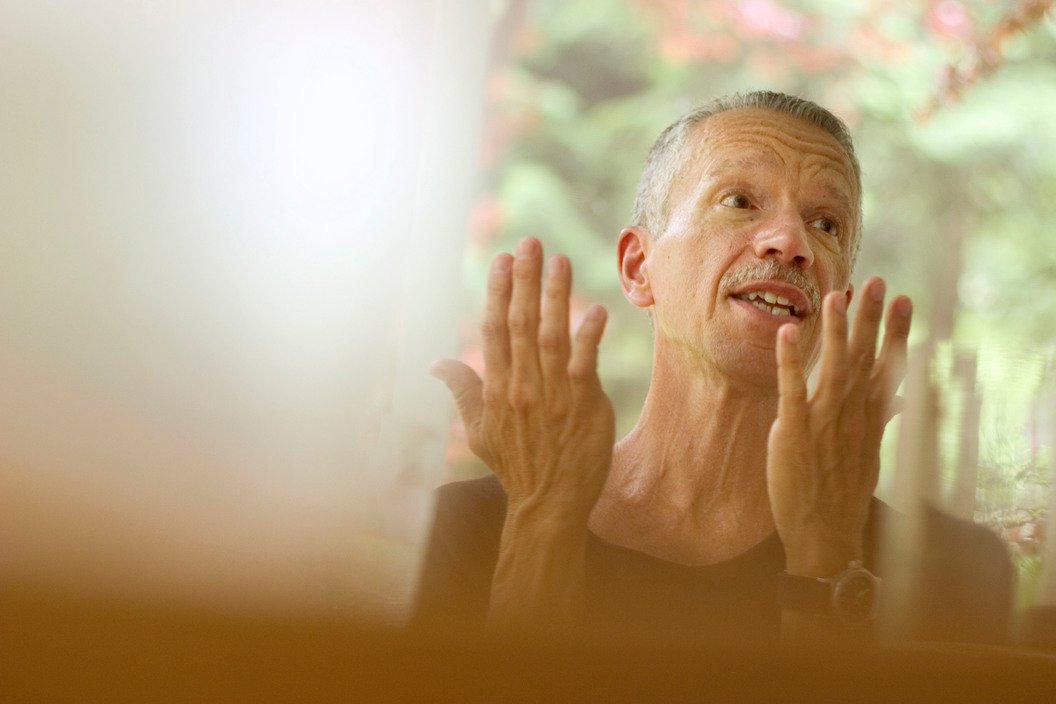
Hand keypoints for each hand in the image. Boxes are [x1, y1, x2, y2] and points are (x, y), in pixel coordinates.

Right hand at [431, 237, 614, 525]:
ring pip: (552, 335)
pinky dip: (589, 336)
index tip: (503, 259)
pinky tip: (595, 310)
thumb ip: (461, 390)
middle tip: (531, 243)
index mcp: (495, 389)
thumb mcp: (478, 430)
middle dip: (525, 281)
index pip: (494, 330)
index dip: (498, 292)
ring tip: (561, 261)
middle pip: (522, 324)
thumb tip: (436, 363)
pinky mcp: (583, 405)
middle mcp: (520, 387)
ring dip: (557, 296)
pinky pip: (585, 363)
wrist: (548, 504)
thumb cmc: (516, 464)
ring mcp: (552, 395)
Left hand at [767, 277, 911, 575]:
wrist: (824, 534)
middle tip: (878, 282)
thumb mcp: (869, 453)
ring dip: (835, 331)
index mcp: (869, 417)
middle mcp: (851, 414)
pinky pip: (792, 390)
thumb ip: (881, 419)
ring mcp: (823, 422)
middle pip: (864, 358)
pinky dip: (790, 360)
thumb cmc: (843, 492)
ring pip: (833, 367)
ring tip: (837, 295)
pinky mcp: (793, 431)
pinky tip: (787, 332)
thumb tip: (900, 396)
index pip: (886, 366)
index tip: (903, 299)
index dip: (894, 332)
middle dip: (872, 319)